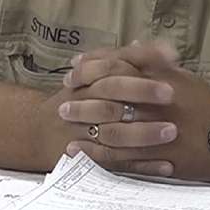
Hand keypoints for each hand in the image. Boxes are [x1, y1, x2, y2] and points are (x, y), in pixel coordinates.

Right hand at [32, 57, 176, 172]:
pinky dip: (143, 166)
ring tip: (172, 131)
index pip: (114, 62)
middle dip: (142, 92)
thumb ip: (123, 61)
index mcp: (89, 79)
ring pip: (115, 132)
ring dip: (145, 133)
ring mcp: (85, 132)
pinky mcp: (90, 159)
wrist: (37, 130)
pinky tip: (166, 166)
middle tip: (170, 93)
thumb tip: (150, 44)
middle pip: (112, 93)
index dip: (141, 57)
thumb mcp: (92, 75)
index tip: (170, 56)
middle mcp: (85, 102)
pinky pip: (118, 163)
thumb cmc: (75, 100)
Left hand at [62, 41, 209, 180]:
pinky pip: (120, 158)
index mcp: (159, 80)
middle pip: (109, 99)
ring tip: (67, 128)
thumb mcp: (185, 76)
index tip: (74, 72)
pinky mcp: (156, 158)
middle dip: (82, 101)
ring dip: (85, 127)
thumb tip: (132, 46)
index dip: (91, 68)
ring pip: (111, 129)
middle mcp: (155, 105)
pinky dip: (97, 154)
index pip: (117, 67)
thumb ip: (156, 62)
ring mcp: (155, 133)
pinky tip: (80, 153)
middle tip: (63, 105)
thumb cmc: (207, 107)